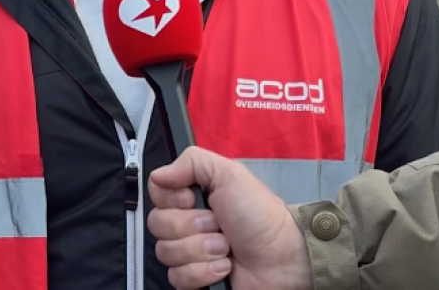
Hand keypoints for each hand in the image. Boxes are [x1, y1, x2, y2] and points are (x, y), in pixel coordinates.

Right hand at [148, 147, 313, 289]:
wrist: (282, 258)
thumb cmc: (258, 214)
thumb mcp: (230, 174)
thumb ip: (192, 161)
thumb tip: (157, 173)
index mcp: (191, 193)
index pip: (156, 191)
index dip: (172, 198)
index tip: (193, 198)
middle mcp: (185, 222)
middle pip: (157, 223)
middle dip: (191, 226)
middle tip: (218, 225)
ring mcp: (188, 253)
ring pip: (165, 252)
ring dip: (201, 251)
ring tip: (226, 249)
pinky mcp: (193, 280)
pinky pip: (177, 278)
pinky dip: (203, 273)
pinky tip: (225, 268)